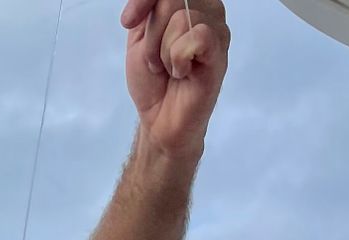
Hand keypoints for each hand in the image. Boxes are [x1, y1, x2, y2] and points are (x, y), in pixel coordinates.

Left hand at [121, 0, 228, 162]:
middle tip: (156, 60)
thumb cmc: (153, 79)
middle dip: (152, 34)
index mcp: (189, 1)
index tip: (129, 20)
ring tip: (170, 69)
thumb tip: (145, 1)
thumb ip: (148, 8)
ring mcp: (216, 28)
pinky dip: (178, 59)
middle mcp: (207, 8)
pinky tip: (182, 73)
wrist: (159, 119)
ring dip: (163, 51)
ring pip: (181, 18)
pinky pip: (196, 36)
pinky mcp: (219, 50)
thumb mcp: (140, 36)